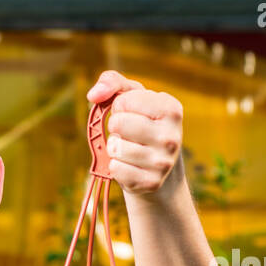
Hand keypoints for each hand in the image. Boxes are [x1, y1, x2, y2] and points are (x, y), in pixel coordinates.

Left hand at [86, 70, 183, 197]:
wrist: (156, 168)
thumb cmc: (140, 124)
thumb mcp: (131, 98)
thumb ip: (112, 83)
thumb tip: (94, 94)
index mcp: (171, 109)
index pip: (124, 101)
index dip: (119, 107)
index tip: (131, 113)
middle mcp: (172, 135)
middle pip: (118, 123)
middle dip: (115, 127)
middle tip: (127, 133)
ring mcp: (163, 161)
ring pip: (116, 148)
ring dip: (114, 148)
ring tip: (129, 149)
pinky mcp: (152, 182)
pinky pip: (116, 169)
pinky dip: (115, 167)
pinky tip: (129, 165)